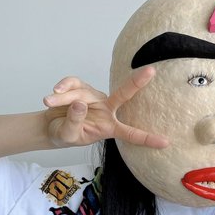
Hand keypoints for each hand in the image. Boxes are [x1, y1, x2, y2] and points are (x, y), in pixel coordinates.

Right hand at [42, 67, 168, 148]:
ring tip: (48, 101)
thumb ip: (74, 121)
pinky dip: (62, 87)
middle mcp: (106, 111)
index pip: (130, 134)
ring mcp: (94, 97)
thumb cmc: (63, 134)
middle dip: (136, 82)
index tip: (166, 143)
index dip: (147, 138)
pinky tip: (53, 92)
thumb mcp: (67, 135)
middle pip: (123, 95)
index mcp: (108, 128)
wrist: (49, 126)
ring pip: (82, 92)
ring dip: (63, 97)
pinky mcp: (81, 87)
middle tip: (151, 71)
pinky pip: (73, 82)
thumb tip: (81, 104)